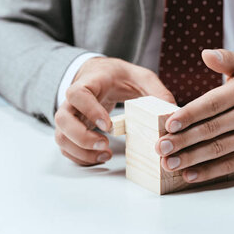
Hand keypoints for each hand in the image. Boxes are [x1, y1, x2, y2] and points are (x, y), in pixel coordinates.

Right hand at [55, 57, 174, 165]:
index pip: (78, 94)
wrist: (101, 75)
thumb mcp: (142, 77)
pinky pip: (66, 147)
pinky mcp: (72, 129)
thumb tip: (173, 113)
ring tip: (105, 155)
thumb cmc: (120, 76)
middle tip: (104, 145)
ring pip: (61, 136)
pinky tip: (100, 158)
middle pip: (62, 119)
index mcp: (90, 83)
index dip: (90, 110)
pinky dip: (79, 157)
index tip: (108, 125)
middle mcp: (73, 100)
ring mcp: (70, 116)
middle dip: (81, 137)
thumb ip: (157, 91)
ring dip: (80, 150)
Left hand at [154, 49, 233, 181]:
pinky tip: (189, 175)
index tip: (169, 124)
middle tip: (160, 147)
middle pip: (211, 129)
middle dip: (183, 140)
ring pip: (218, 149)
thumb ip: (225, 58)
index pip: (212, 104)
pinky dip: (209, 172)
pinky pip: (230, 164)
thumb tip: (205, 54)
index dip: (190, 114)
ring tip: (168, 163)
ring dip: (191, 159)